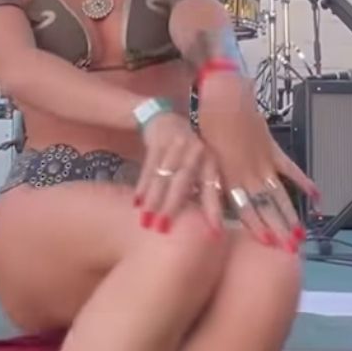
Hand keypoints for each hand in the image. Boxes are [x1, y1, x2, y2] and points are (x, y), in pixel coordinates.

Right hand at [133, 111, 224, 233]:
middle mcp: (196, 151)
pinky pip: (149, 167)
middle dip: (172, 206)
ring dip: (153, 200)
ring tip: (146, 221)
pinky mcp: (158, 142)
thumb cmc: (187, 150)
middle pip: (182, 183)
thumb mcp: (200, 164)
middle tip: (163, 228)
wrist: (166, 117)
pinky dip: (142, 186)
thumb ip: (203, 188)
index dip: (213, 210)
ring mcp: (176, 145)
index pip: (212, 188)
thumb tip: (209, 222)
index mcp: (210, 160)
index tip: (215, 232)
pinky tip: (137, 202)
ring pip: (163, 177)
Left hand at [195, 71, 318, 247]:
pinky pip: (290, 168)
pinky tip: (316, 195)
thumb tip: (212, 203)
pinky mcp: (272, 148)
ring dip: (290, 214)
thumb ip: (211, 180)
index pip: (245, 207)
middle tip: (289, 249)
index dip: (257, 227)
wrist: (223, 95)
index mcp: (230, 175)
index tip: (267, 244)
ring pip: (279, 193)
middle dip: (277, 229)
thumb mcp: (202, 156)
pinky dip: (303, 181)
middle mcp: (249, 172)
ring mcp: (264, 161)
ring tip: (300, 234)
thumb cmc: (206, 124)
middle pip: (266, 206)